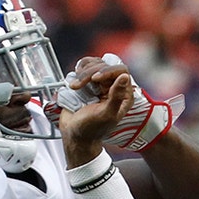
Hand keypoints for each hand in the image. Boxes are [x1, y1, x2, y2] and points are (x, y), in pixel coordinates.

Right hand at [54, 54, 183, 154]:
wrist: (74, 134)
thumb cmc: (91, 129)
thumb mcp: (106, 114)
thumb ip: (116, 97)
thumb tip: (124, 77)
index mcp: (124, 95)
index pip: (121, 71)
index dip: (107, 71)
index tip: (95, 78)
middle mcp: (114, 87)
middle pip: (105, 65)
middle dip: (89, 73)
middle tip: (78, 86)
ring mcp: (100, 84)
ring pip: (94, 64)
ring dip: (81, 73)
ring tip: (75, 87)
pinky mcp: (88, 82)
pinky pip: (85, 67)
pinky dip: (77, 72)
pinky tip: (74, 83)